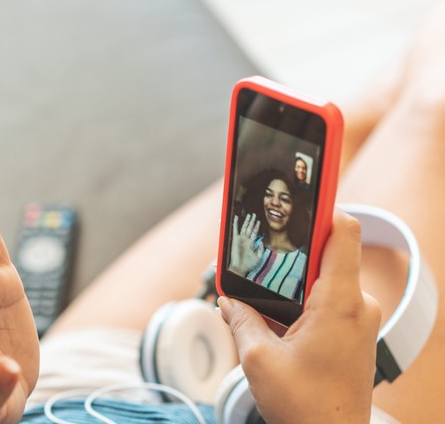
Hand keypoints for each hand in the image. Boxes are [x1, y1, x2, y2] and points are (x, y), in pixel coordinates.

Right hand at [219, 210, 380, 422]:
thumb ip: (241, 318)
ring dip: (293, 282)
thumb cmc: (304, 405)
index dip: (324, 206)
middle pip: (328, 254)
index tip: (305, 185)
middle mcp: (358, 306)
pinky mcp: (353, 334)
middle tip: (261, 248)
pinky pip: (329, 301)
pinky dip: (302, 300)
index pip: (343, 233)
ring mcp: (359, 320)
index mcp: (340, 303)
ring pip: (324, 280)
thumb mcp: (257, 357)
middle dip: (292, 250)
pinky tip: (276, 316)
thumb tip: (228, 300)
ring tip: (261, 293)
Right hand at [229, 213, 263, 276]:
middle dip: (252, 221)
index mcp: (250, 244)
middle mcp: (245, 240)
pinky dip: (235, 223)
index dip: (257, 227)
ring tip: (249, 215)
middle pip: (250, 228)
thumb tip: (261, 241)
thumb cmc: (248, 264)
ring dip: (246, 221)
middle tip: (254, 215)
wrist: (240, 268)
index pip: (254, 233)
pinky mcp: (235, 239)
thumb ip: (261, 249)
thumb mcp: (259, 257)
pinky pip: (235, 229)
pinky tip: (236, 218)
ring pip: (244, 227)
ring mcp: (240, 239)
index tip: (259, 221)